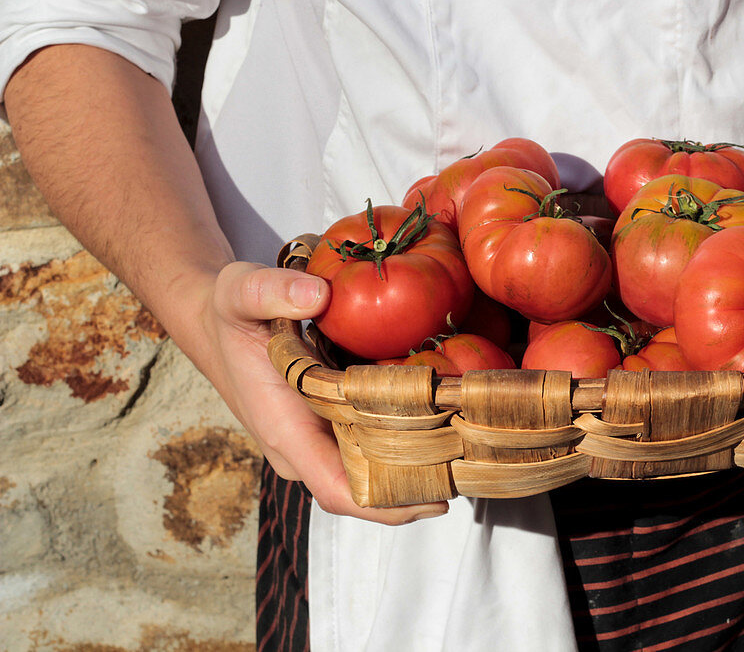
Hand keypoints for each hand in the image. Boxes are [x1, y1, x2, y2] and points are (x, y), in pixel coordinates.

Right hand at [198, 261, 448, 524]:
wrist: (218, 323)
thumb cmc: (230, 313)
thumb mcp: (240, 290)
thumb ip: (273, 290)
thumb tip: (318, 294)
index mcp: (285, 430)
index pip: (338, 489)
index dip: (388, 504)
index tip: (438, 498)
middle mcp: (303, 448)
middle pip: (367, 488)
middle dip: (419, 484)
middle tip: (473, 462)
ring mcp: (317, 441)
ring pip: (373, 470)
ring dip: (417, 464)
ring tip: (470, 444)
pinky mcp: (330, 426)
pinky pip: (371, 446)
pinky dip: (405, 440)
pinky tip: (444, 419)